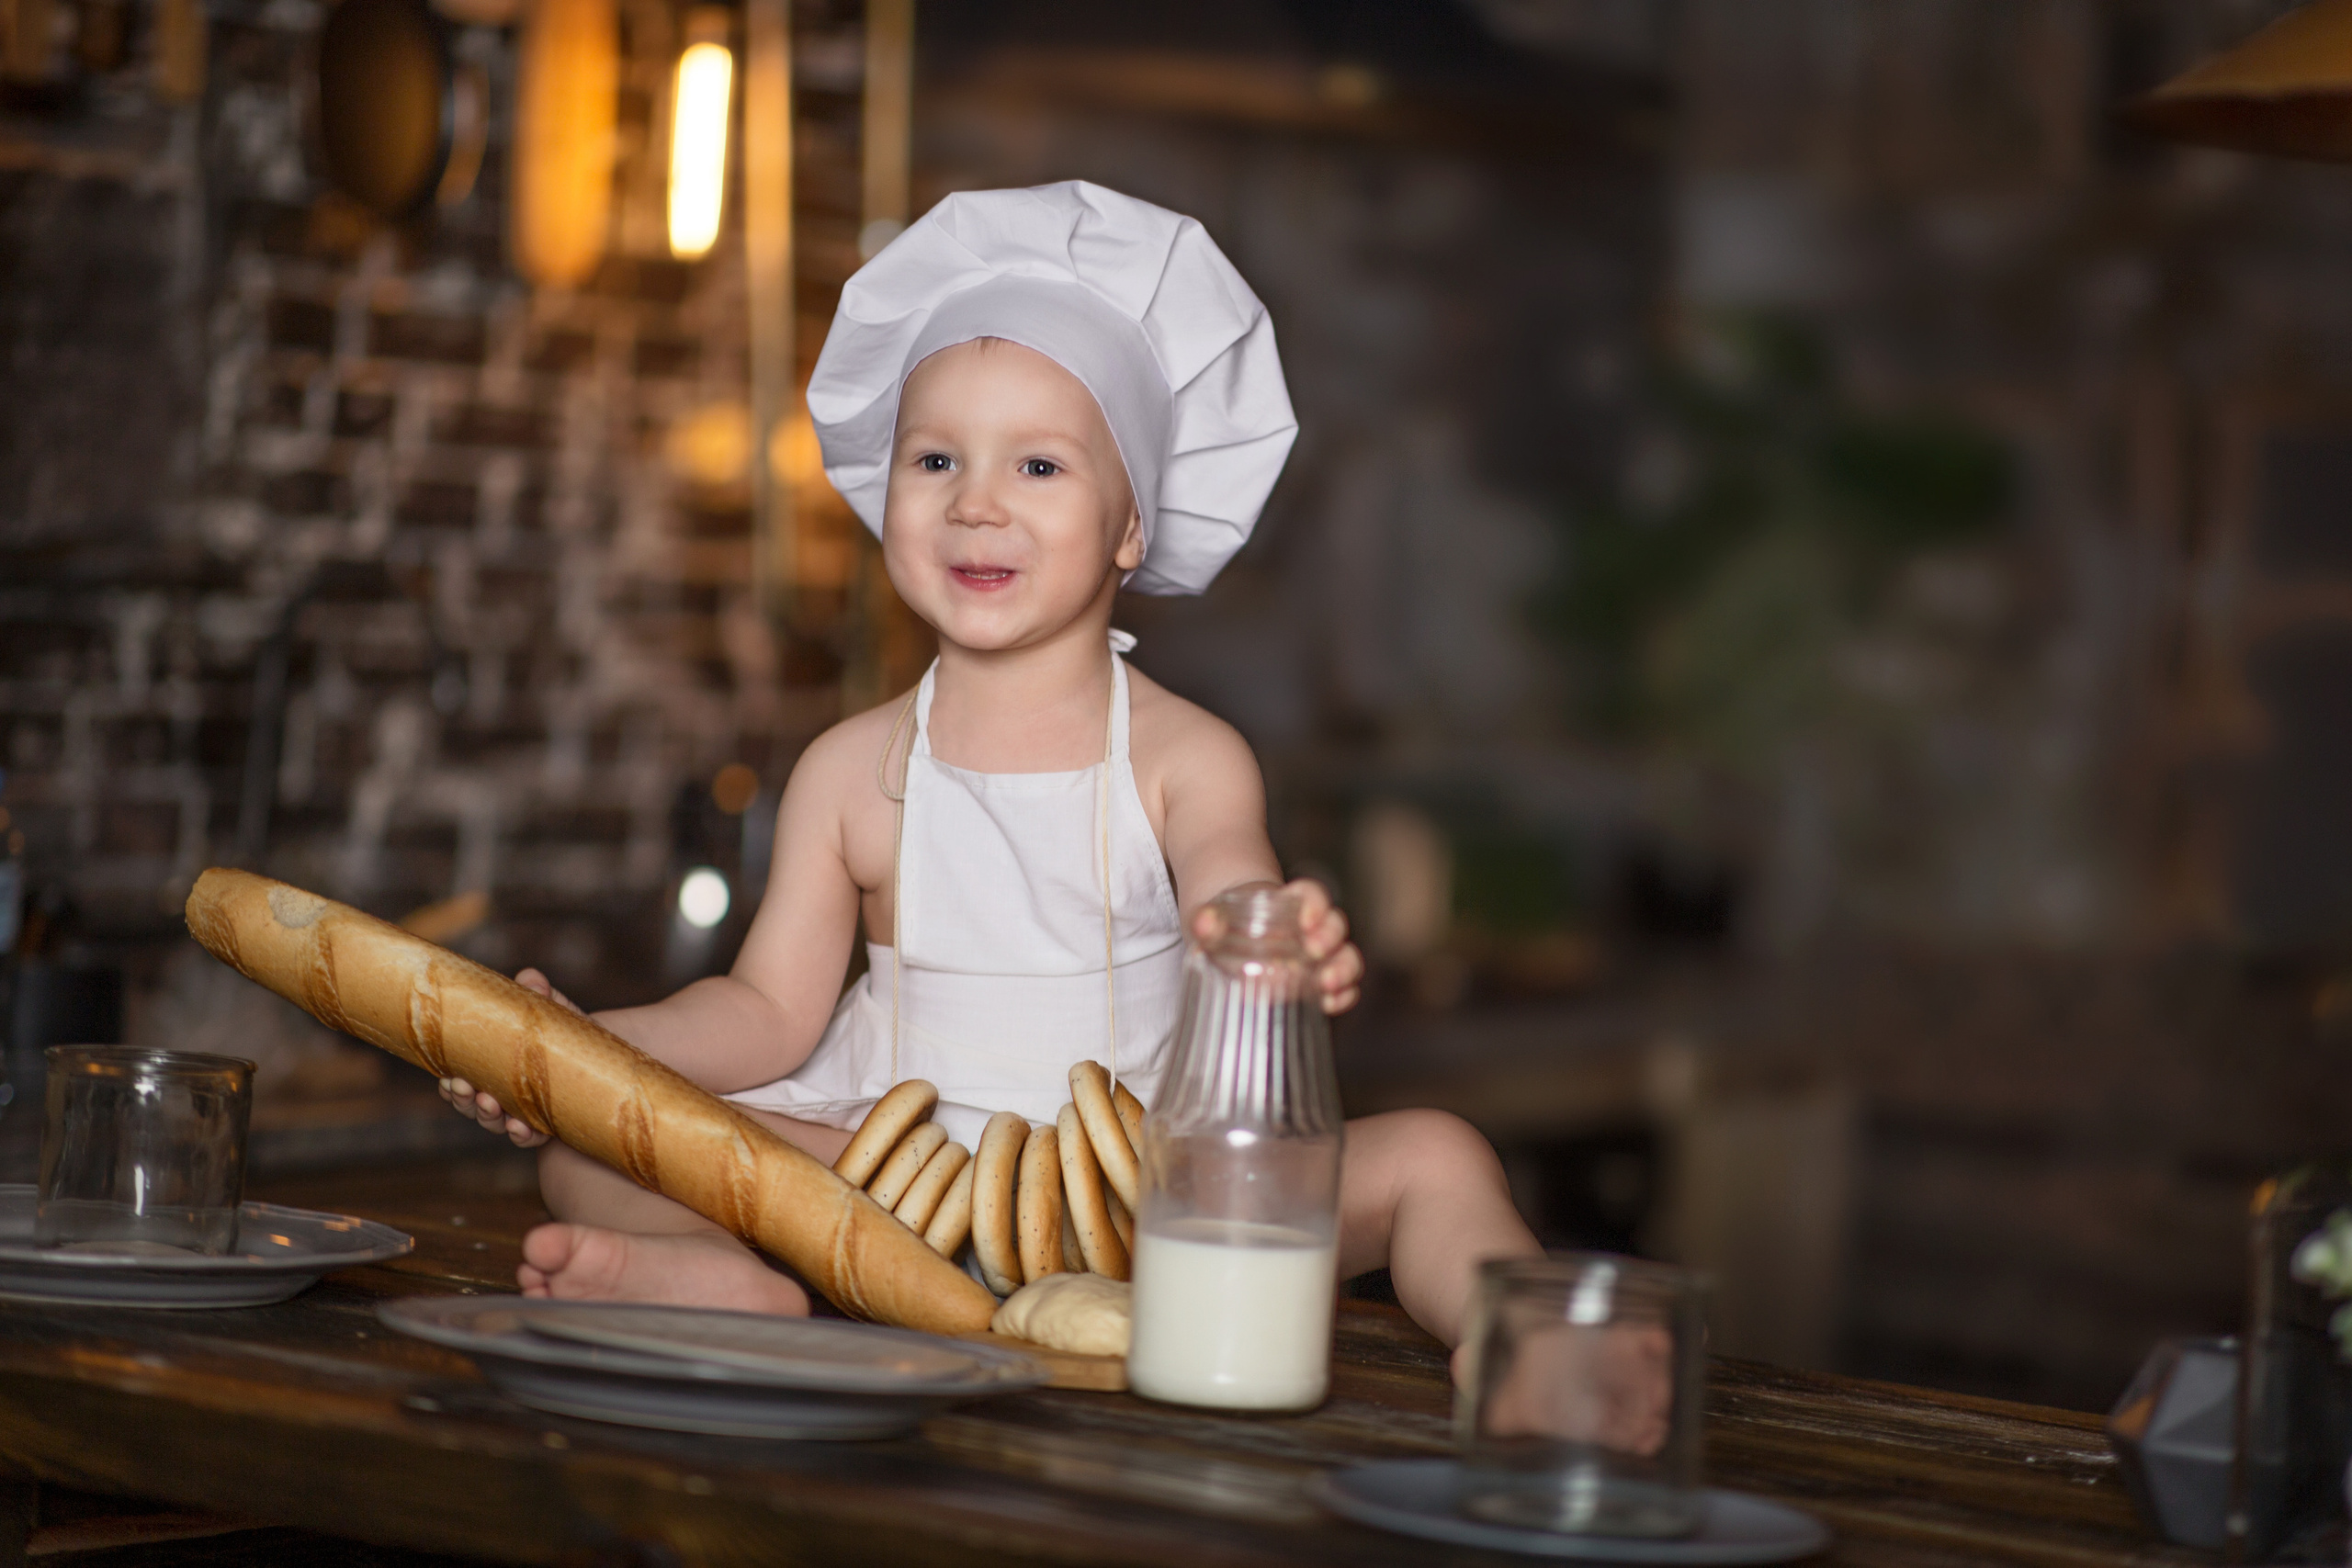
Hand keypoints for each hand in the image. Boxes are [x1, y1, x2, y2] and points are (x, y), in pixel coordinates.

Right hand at [433, 968, 579, 1148]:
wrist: (625, 1054)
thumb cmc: (579, 1036)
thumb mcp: (558, 1014)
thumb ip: (541, 997)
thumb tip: (530, 978)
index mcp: (499, 1072)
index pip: (467, 1082)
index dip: (451, 1084)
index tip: (446, 1076)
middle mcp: (510, 1097)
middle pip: (475, 1105)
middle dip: (463, 1098)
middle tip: (460, 1085)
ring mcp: (530, 1115)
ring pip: (497, 1123)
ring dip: (486, 1115)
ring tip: (487, 1102)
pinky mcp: (555, 1127)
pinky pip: (532, 1137)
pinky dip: (522, 1134)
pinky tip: (519, 1126)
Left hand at [1191, 879, 1363, 1015]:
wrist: (1224, 939)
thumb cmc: (1221, 922)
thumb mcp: (1209, 916)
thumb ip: (1206, 919)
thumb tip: (1204, 923)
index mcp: (1289, 903)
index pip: (1312, 895)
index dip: (1315, 904)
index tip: (1306, 920)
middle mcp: (1311, 928)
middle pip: (1335, 925)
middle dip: (1330, 938)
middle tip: (1314, 951)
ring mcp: (1317, 957)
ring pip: (1346, 956)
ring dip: (1343, 969)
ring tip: (1327, 984)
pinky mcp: (1316, 983)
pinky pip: (1342, 986)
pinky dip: (1342, 995)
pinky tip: (1329, 1004)